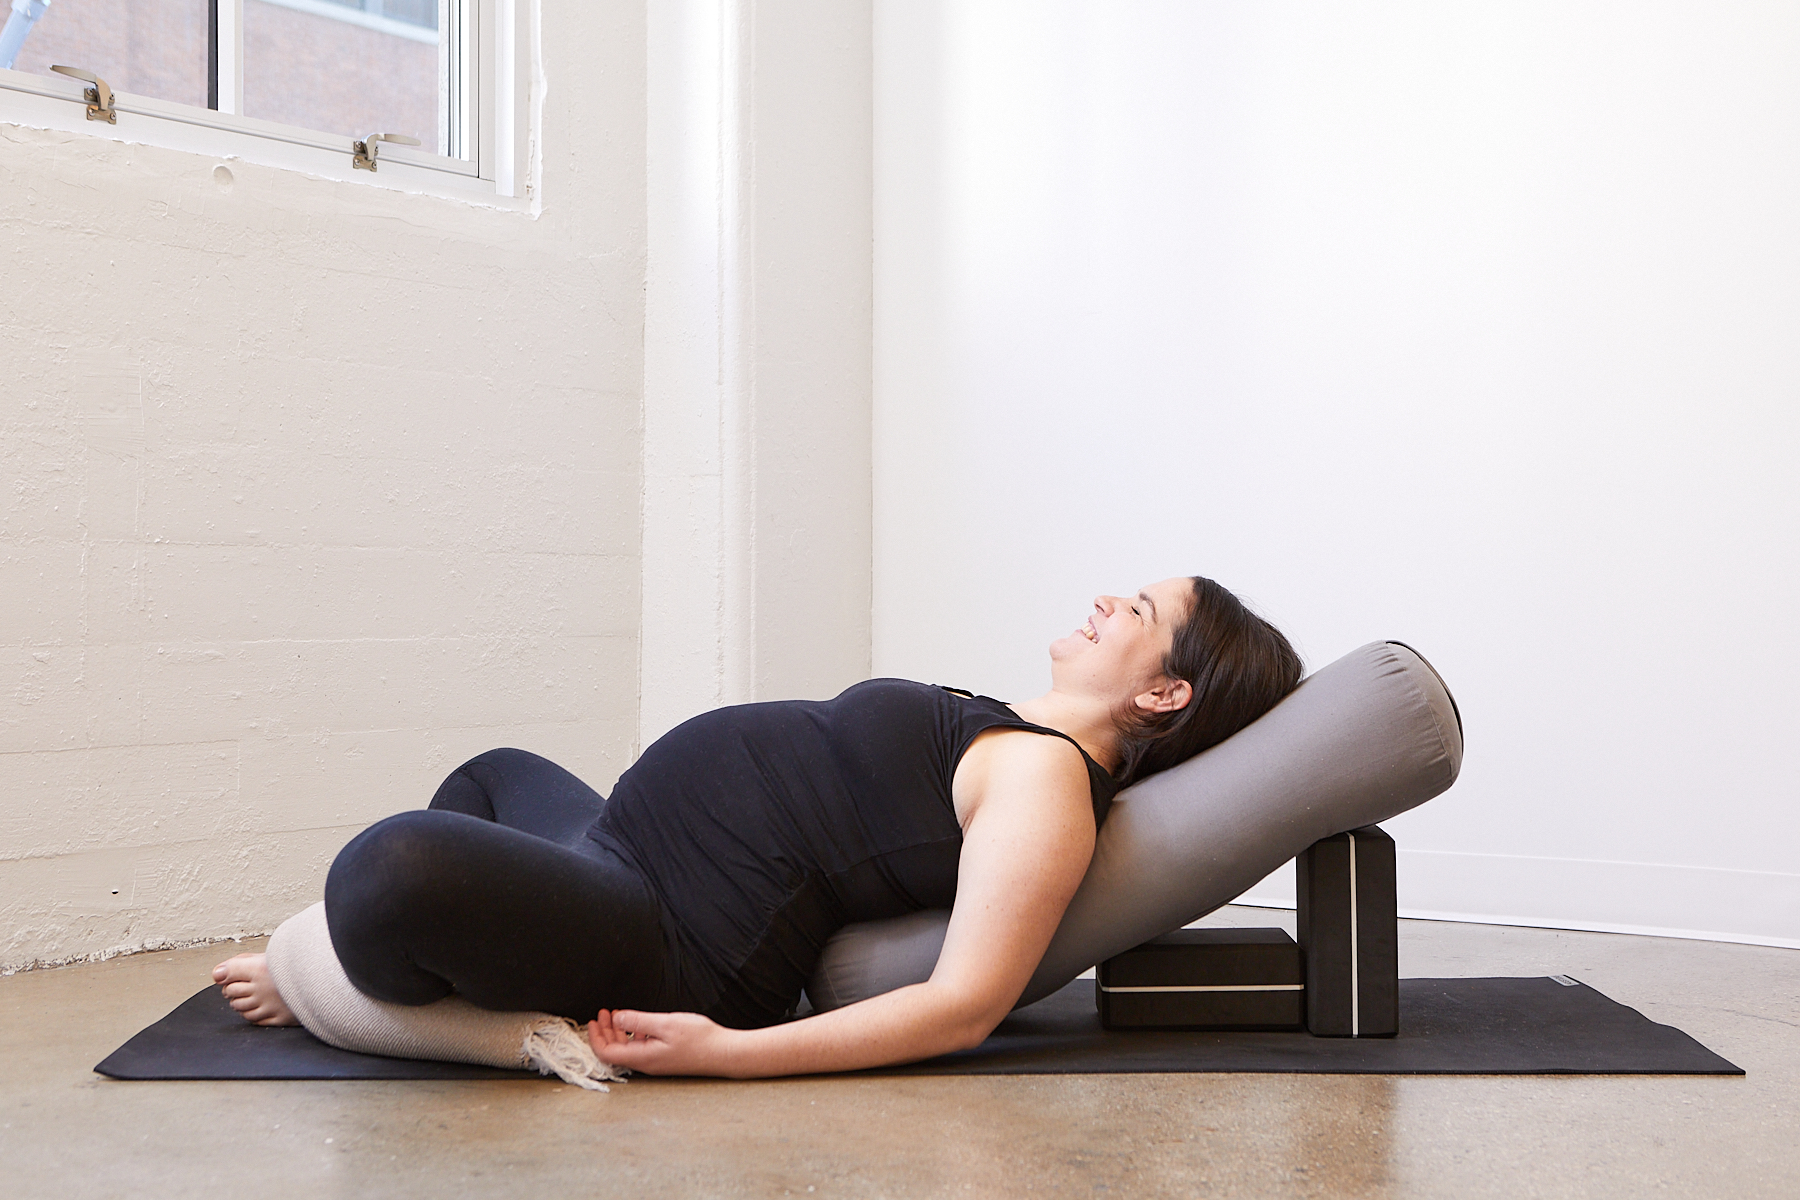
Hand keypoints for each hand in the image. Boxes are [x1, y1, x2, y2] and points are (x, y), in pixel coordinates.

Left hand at [588, 1008, 734, 1076]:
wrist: (724, 1053)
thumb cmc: (699, 1039)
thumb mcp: (665, 1024)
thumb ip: (638, 1021)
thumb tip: (617, 1018)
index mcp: (642, 1057)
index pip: (607, 1053)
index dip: (596, 1037)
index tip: (594, 1020)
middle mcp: (646, 1063)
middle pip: (615, 1051)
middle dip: (606, 1031)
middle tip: (604, 1013)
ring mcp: (656, 1062)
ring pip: (628, 1049)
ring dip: (619, 1032)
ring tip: (617, 1015)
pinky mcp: (664, 1058)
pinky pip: (641, 1048)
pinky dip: (634, 1035)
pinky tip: (639, 1024)